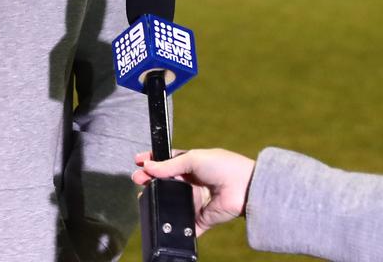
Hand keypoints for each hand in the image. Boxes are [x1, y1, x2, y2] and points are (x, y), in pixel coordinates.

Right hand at [131, 148, 255, 235]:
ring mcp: (195, 201)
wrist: (245, 188)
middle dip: (149, 180)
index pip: (166, 162)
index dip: (152, 161)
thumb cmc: (223, 166)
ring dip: (157, 200)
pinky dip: (173, 224)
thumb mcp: (193, 158)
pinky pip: (184, 223)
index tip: (138, 161)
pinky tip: (159, 218)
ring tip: (144, 197)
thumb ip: (169, 165)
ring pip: (171, 203)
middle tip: (137, 179)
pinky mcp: (199, 218)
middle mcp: (191, 183)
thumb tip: (148, 166)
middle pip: (165, 182)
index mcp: (190, 165)